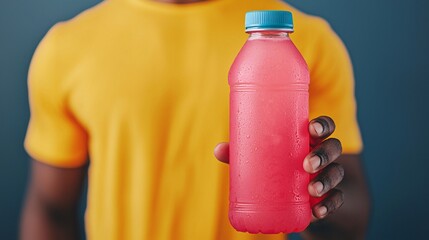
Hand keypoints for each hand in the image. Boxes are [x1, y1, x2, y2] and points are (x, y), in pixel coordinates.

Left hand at [214, 116, 343, 220]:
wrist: (292, 201)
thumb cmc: (274, 170)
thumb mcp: (259, 160)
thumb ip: (241, 154)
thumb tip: (218, 150)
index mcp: (307, 139)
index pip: (323, 126)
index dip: (322, 125)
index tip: (311, 128)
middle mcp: (322, 155)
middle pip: (334, 147)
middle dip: (324, 154)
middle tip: (306, 164)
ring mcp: (328, 176)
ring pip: (337, 172)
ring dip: (327, 180)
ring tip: (312, 190)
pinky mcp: (330, 197)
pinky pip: (337, 199)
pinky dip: (330, 205)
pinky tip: (319, 211)